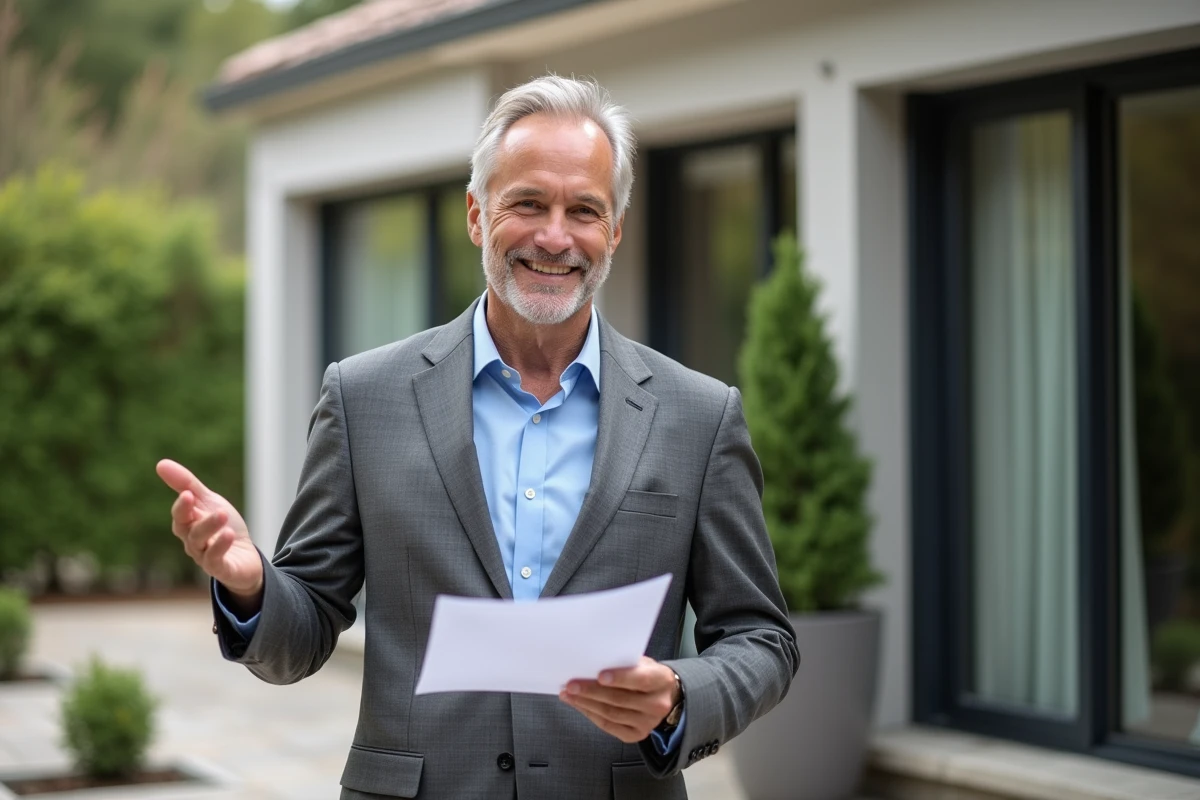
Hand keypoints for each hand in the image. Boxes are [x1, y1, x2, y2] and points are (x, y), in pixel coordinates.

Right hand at [156, 459, 262, 609]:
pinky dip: (220, 547)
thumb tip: (160, 463)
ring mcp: (205, 557)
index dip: (182, 506)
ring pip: (201, 543)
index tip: (187, 493)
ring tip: (222, 514)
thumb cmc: (223, 528)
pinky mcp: (221, 569)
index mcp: (188, 525)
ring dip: (210, 527)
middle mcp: (192, 542)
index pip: (180, 515)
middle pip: (188, 529)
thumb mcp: (209, 502)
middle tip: (197, 499)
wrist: (245, 557)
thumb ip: (187, 485)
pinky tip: (228, 535)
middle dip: (191, 515)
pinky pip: (215, 560)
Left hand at [560, 656, 679, 742]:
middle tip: (571, 685)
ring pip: (611, 714)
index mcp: (661, 680)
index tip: (599, 675)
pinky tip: (579, 705)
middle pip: (620, 699)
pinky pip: (608, 726)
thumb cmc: (647, 675)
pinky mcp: (636, 735)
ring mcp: (647, 723)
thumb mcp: (643, 663)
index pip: (640, 680)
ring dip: (586, 704)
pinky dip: (591, 714)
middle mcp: (658, 705)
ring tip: (569, 694)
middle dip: (592, 692)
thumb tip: (593, 664)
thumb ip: (624, 663)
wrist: (665, 696)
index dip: (620, 678)